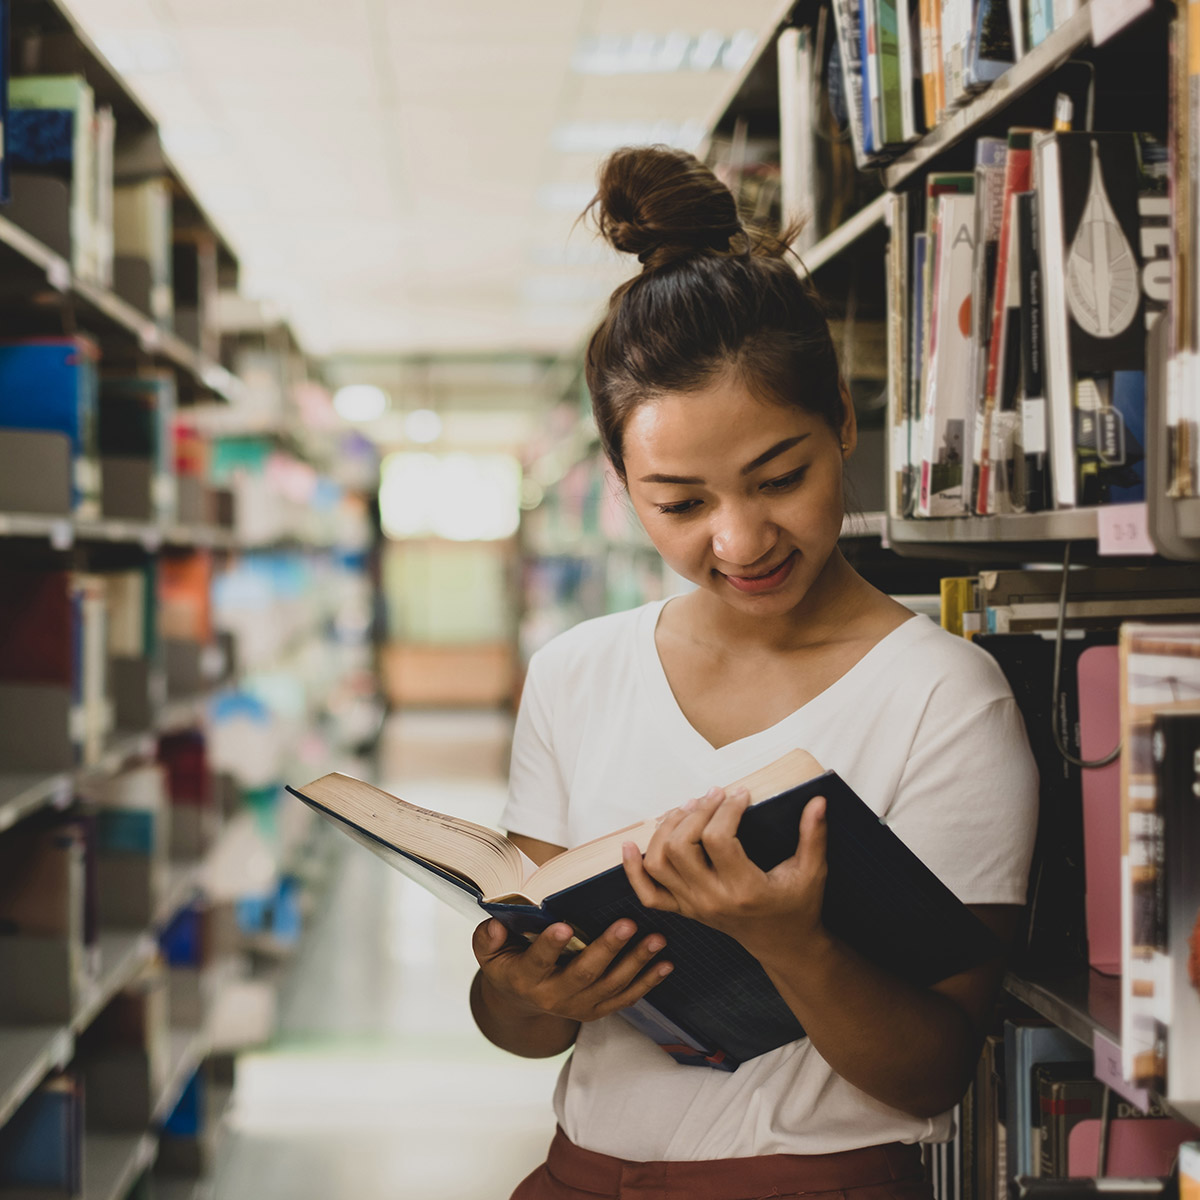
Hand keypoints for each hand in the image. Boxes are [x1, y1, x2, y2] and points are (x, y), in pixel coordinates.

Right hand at [472, 917, 672, 1023]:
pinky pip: (625, 998)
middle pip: (583, 974)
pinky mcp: (597, 1010)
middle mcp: (553, 997)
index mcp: (525, 978)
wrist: (521, 1000)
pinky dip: (647, 982)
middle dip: (607, 949)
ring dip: (636, 963)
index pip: (537, 962)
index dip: (550, 946)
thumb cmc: (508, 961)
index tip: (564, 926)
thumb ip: (487, 938)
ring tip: (656, 939)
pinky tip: (665, 964)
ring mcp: (578, 1006)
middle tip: (627, 923)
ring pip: (611, 986)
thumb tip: (494, 926)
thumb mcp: (489, 951)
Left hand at [621, 786, 830, 961]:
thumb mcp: (812, 872)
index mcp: (744, 889)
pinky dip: (633, 871)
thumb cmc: (799, 907)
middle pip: (682, 847)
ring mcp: (694, 907)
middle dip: (695, 812)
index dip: (726, 809)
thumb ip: (814, 836)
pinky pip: (648, 894)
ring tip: (688, 809)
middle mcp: (712, 900)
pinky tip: (630, 845)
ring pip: (660, 863)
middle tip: (714, 795)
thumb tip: (818, 800)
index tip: (740, 793)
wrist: (785, 946)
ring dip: (666, 830)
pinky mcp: (685, 910)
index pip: (718, 839)